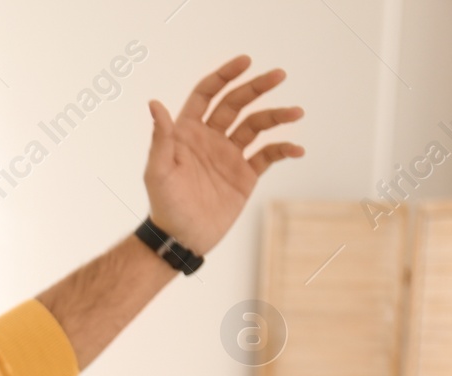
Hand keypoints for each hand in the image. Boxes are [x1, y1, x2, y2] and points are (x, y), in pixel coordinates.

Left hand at [144, 55, 303, 253]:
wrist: (181, 239)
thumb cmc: (164, 205)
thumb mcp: (158, 171)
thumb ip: (161, 138)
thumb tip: (154, 104)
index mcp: (188, 133)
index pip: (207, 94)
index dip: (224, 76)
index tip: (246, 62)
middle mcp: (210, 139)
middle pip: (236, 104)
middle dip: (257, 87)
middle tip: (279, 74)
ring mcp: (229, 156)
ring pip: (256, 126)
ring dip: (276, 116)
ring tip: (296, 112)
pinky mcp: (245, 175)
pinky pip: (268, 155)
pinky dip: (284, 149)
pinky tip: (297, 149)